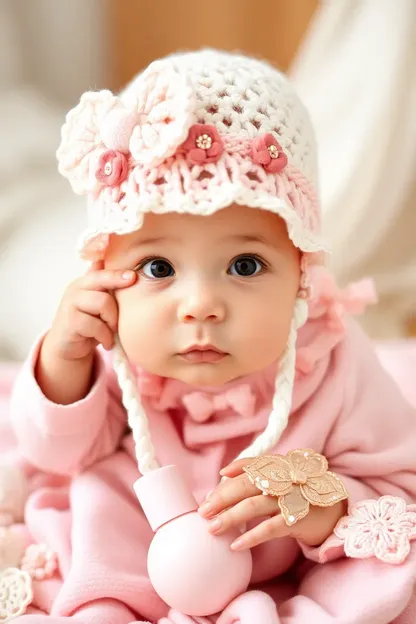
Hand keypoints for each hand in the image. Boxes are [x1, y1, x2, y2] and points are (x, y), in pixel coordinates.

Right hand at [45, 260, 135, 360]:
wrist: (68, 349)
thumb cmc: (88, 326)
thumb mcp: (99, 306)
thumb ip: (105, 288)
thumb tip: (107, 263)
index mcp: (84, 282)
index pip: (102, 272)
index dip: (117, 273)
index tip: (133, 276)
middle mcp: (75, 288)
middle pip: (104, 283)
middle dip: (117, 304)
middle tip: (118, 323)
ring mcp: (70, 303)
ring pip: (103, 302)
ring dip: (112, 322)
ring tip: (111, 334)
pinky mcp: (69, 321)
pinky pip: (96, 325)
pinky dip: (105, 336)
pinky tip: (106, 343)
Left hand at [198, 458, 346, 549]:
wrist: (335, 511)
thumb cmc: (300, 493)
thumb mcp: (281, 477)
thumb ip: (254, 473)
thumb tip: (223, 475)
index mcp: (279, 466)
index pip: (249, 467)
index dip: (228, 480)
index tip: (208, 495)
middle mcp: (284, 478)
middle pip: (246, 485)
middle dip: (222, 498)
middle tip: (202, 512)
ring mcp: (291, 498)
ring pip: (254, 505)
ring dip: (230, 517)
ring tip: (212, 529)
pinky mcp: (298, 520)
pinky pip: (270, 528)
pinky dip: (251, 536)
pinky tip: (235, 544)